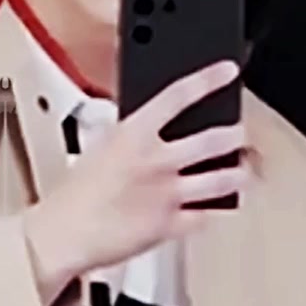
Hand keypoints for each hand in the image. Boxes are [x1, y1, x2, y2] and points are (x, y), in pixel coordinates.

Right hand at [23, 61, 248, 305]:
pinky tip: (218, 206)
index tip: (228, 71)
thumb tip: (159, 123)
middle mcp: (155, 161)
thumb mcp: (102, 147)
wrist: (60, 235)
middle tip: (243, 135)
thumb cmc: (76, 194)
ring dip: (241, 174)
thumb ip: (135, 135)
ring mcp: (166, 194)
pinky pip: (207, 216)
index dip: (207, 79)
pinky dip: (214, 211)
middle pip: (214, 140)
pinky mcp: (170, 224)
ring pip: (222, 180)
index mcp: (133, 135)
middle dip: (237, 136)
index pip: (177, 96)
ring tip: (246, 171)